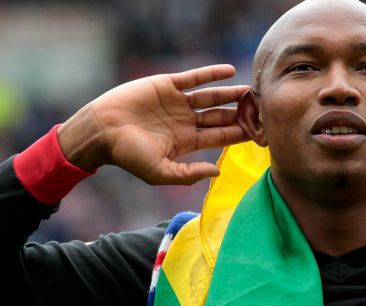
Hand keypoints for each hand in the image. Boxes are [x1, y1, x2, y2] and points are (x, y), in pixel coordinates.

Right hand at [58, 64, 250, 184]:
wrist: (101, 131)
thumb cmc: (128, 155)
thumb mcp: (161, 172)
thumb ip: (189, 173)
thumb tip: (218, 172)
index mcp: (186, 142)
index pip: (221, 136)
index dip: (240, 134)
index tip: (261, 132)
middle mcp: (186, 121)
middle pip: (221, 115)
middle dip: (241, 113)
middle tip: (264, 108)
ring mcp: (177, 102)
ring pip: (211, 96)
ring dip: (231, 93)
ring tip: (252, 90)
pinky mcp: (167, 85)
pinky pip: (193, 78)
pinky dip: (211, 74)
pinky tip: (230, 71)